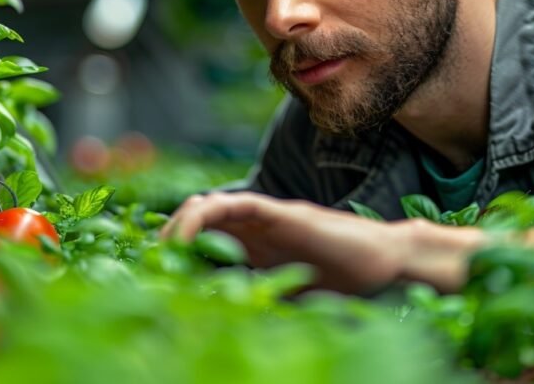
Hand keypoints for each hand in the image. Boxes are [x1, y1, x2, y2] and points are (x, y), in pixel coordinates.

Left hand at [162, 192, 411, 293]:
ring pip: (207, 206)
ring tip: (161, 252)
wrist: (386, 264)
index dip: (174, 254)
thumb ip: (257, 303)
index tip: (152, 277)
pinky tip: (187, 240)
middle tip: (147, 265)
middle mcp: (255, 228)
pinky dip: (203, 218)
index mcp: (256, 247)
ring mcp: (266, 216)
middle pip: (198, 218)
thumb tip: (216, 328)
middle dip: (167, 238)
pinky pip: (233, 205)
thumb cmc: (345, 285)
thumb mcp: (288, 301)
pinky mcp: (279, 212)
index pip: (203, 240)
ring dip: (178, 225)